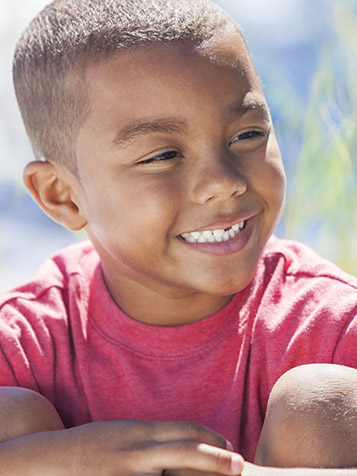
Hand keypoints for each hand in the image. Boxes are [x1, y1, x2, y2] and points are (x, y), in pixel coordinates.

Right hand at [6, 419, 243, 474]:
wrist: (57, 458)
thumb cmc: (96, 443)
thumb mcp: (127, 432)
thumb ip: (154, 438)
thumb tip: (182, 445)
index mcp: (143, 430)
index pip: (185, 430)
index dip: (210, 436)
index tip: (228, 444)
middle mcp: (140, 448)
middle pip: (186, 450)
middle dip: (215, 458)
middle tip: (239, 464)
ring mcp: (131, 471)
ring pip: (175, 473)